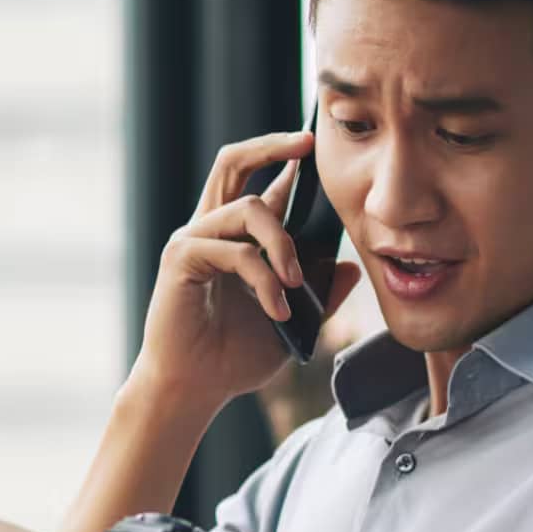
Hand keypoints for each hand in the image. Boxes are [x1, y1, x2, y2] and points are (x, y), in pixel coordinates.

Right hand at [133, 129, 360, 404]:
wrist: (194, 389)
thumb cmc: (234, 357)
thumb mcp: (293, 322)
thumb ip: (318, 295)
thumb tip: (351, 267)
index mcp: (236, 237)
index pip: (262, 182)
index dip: (287, 158)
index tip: (319, 142)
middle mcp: (211, 229)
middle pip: (234, 162)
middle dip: (273, 145)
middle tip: (308, 142)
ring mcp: (193, 240)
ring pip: (248, 209)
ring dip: (283, 244)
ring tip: (296, 285)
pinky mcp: (182, 259)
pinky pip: (235, 251)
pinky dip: (263, 278)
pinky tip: (278, 310)